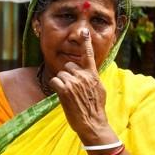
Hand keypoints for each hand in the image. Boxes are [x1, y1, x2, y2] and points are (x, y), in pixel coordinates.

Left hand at [49, 28, 113, 144]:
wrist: (92, 123)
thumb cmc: (96, 108)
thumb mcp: (100, 90)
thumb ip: (93, 78)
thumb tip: (89, 74)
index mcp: (93, 74)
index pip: (89, 55)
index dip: (86, 42)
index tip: (84, 31)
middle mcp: (83, 76)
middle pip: (68, 66)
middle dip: (68, 75)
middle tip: (73, 89)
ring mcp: (74, 82)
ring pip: (61, 74)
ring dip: (62, 83)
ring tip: (69, 95)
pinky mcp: (64, 90)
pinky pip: (55, 81)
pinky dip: (56, 88)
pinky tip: (62, 96)